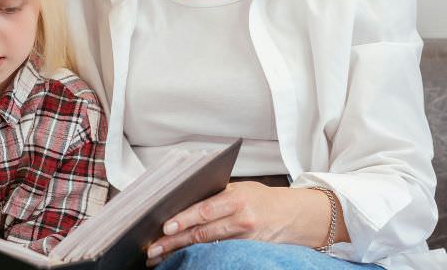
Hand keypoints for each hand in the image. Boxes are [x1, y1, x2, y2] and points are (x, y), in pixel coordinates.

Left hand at [144, 183, 338, 265]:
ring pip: (207, 246)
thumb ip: (215, 193)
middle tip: (153, 248)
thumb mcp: (240, 188)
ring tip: (160, 256)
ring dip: (181, 252)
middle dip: (175, 241)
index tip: (165, 227)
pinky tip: (182, 259)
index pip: (205, 210)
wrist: (293, 215)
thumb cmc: (262, 199)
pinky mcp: (247, 251)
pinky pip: (218, 253)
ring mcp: (245, 238)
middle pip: (202, 232)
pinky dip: (198, 256)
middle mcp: (241, 219)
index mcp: (237, 198)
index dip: (184, 219)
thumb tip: (181, 198)